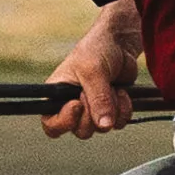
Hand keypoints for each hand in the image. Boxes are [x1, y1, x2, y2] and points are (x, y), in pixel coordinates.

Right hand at [40, 18, 138, 138]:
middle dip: (93, 114)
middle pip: (80, 131)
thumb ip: (97, 99)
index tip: (77, 104)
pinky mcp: (111, 110)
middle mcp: (73, 105)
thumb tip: (104, 125)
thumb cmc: (97, 49)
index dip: (64, 122)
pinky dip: (123, 110)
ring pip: (101, 129)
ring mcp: (93, 109)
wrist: (121, 43)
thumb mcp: (93, 71)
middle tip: (96, 91)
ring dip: (111, 109)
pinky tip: (122, 92)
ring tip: (112, 87)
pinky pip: (118, 123)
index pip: (51, 124)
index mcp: (57, 94)